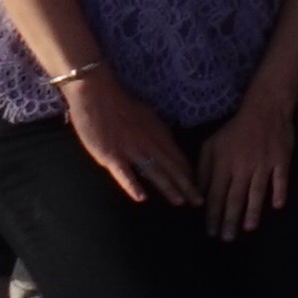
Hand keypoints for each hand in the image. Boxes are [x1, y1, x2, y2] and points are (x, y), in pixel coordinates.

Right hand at [61, 68, 198, 208]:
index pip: (179, 158)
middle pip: (173, 168)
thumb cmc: (121, 105)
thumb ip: (157, 134)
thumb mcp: (148, 118)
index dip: (190, 174)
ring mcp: (131, 150)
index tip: (200, 187)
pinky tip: (142, 198)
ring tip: (181, 202)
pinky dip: (133, 185)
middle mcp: (150, 143)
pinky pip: (124, 173)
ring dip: (169, 188)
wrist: (98, 95)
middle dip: (188, 186)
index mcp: (159, 134)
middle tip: (200, 202)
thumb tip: (167, 146)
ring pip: (155, 172)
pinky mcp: (111, 155)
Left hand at [196, 90, 295, 240]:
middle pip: (235, 198)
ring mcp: (263, 165)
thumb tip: (199, 192)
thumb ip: (204, 169)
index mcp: (224, 164)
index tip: (210, 231)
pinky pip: (280, 180)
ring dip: (252, 212)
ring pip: (256, 193)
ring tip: (248, 228)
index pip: (216, 195)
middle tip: (227, 239)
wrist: (264, 110)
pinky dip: (279, 192)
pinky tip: (277, 206)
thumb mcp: (211, 145)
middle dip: (229, 220)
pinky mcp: (281, 161)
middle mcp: (242, 168)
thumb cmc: (235, 129)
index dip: (212, 214)